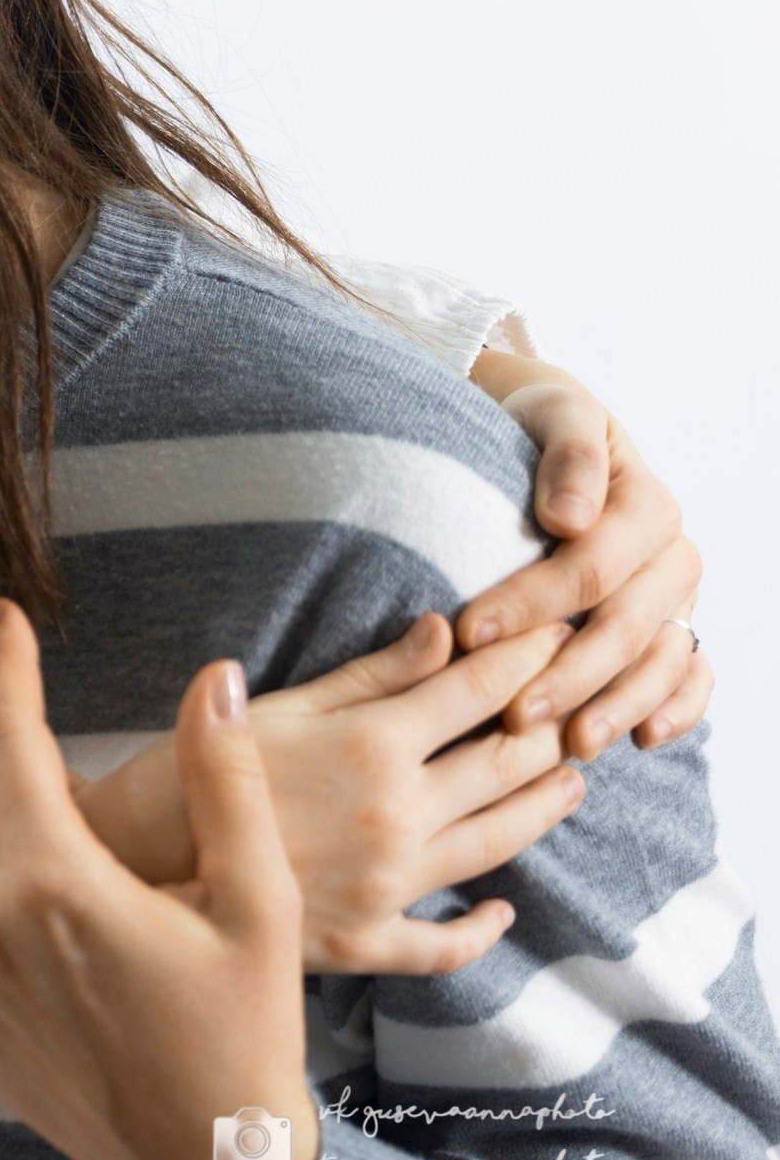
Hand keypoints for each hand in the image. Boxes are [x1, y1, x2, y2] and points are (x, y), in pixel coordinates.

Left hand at [0, 600, 314, 1159]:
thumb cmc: (247, 1033)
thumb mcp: (261, 904)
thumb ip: (226, 783)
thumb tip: (210, 676)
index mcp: (60, 886)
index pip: (8, 742)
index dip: (5, 668)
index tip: (1, 618)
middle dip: (3, 742)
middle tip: (53, 746)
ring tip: (13, 803)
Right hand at [74, 615, 581, 974]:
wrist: (123, 870)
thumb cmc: (180, 775)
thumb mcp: (275, 709)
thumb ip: (369, 676)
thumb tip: (446, 634)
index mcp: (373, 746)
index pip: (480, 688)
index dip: (526, 652)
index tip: (553, 629)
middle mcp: (399, 817)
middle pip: (509, 763)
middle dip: (551, 724)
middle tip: (575, 700)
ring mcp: (390, 886)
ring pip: (500, 843)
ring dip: (544, 806)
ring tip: (568, 781)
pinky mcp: (366, 942)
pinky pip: (446, 943)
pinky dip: (482, 927)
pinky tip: (500, 911)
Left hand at [463, 352, 710, 754]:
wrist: (553, 430)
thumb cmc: (542, 423)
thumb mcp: (555, 414)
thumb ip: (569, 456)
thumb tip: (572, 518)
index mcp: (648, 507)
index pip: (591, 568)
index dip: (532, 603)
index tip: (468, 632)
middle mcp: (673, 557)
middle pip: (625, 627)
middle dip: (568, 675)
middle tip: (512, 715)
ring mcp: (677, 598)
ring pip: (659, 663)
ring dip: (618, 707)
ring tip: (570, 745)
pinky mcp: (673, 626)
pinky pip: (691, 676)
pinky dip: (676, 709)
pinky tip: (643, 742)